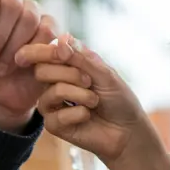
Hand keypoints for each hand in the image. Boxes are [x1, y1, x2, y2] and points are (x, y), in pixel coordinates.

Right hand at [13, 36, 169, 169]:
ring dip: (78, 94)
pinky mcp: (54, 125)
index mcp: (65, 66)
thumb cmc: (118, 99)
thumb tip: (61, 39)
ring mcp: (52, 105)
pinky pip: (55, 116)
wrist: (128, 130)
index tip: (63, 55)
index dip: (45, 51)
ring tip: (94, 101)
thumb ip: (81, 57)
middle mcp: (55, 83)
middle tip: (89, 81)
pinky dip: (77, 114)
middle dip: (69, 74)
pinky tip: (87, 116)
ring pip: (50, 92)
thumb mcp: (104, 73)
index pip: (42, 53)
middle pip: (41, 71)